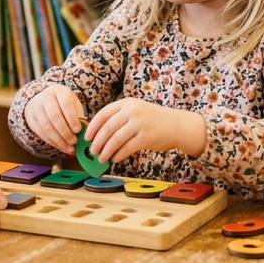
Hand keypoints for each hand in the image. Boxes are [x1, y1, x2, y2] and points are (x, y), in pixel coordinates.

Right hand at [23, 84, 84, 154]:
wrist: (44, 100)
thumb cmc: (64, 104)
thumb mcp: (73, 105)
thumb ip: (79, 118)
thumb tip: (86, 134)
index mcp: (60, 91)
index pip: (66, 104)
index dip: (72, 118)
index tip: (78, 130)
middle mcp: (46, 97)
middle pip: (54, 115)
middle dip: (65, 131)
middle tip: (74, 142)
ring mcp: (36, 108)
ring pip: (46, 126)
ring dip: (59, 140)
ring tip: (70, 148)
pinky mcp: (31, 119)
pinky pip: (41, 133)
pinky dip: (53, 142)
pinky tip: (62, 147)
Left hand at [86, 98, 205, 162]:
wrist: (176, 125)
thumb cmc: (152, 120)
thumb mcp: (135, 111)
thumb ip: (119, 118)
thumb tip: (98, 134)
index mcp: (126, 103)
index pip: (103, 114)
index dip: (92, 127)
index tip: (86, 137)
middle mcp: (132, 111)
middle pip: (107, 128)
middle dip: (97, 141)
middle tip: (92, 151)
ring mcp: (139, 123)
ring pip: (115, 139)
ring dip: (106, 151)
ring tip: (101, 158)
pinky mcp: (146, 137)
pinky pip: (127, 148)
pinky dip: (118, 155)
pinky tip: (114, 159)